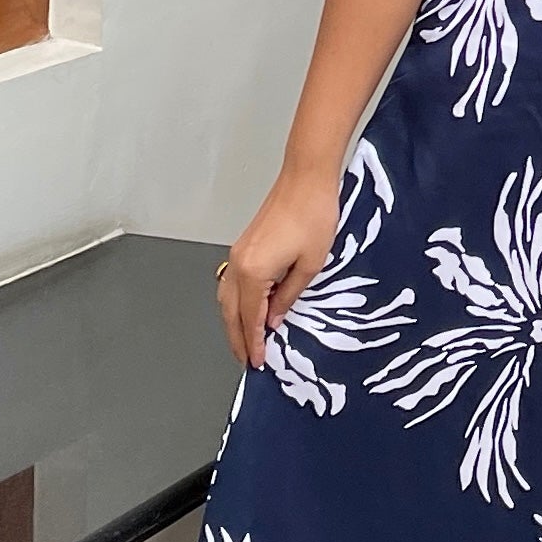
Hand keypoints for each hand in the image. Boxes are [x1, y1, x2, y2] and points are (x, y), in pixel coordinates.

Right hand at [219, 167, 340, 370]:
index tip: (258, 362)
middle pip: (231, 311)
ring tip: (244, 341)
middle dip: (238, 338)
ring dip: (233, 321)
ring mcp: (238, 253)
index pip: (250, 318)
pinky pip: (231, 283)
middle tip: (246, 360)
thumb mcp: (310, 265)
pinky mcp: (244, 245)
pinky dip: (235, 302)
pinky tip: (245, 310)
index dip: (254, 343)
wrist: (306, 179)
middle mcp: (239, 264)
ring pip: (227, 298)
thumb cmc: (314, 216)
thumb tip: (275, 319)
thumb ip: (289, 296)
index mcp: (254, 272)